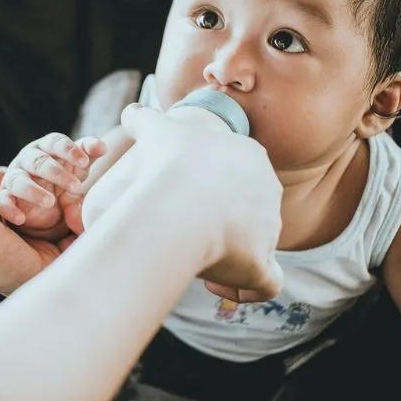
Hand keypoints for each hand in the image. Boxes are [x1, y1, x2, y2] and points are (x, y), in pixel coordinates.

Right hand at [0, 133, 105, 237]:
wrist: (45, 208)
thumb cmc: (63, 179)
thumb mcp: (78, 168)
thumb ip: (89, 153)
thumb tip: (102, 147)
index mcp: (47, 149)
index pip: (55, 142)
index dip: (69, 150)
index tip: (85, 161)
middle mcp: (28, 160)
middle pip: (38, 160)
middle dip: (57, 172)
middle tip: (76, 187)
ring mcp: (14, 178)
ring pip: (19, 180)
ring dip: (34, 191)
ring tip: (50, 202)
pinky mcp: (5, 198)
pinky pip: (1, 202)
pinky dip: (9, 209)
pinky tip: (20, 218)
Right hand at [119, 103, 283, 300]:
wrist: (176, 202)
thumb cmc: (168, 163)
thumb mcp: (155, 130)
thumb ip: (145, 118)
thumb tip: (131, 112)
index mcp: (252, 158)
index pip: (242, 174)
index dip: (218, 188)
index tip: (188, 198)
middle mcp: (269, 193)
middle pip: (253, 210)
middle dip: (225, 222)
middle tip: (190, 229)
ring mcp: (269, 229)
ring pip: (259, 247)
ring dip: (231, 255)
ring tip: (197, 259)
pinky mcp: (263, 263)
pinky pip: (265, 283)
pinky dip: (245, 288)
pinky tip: (217, 286)